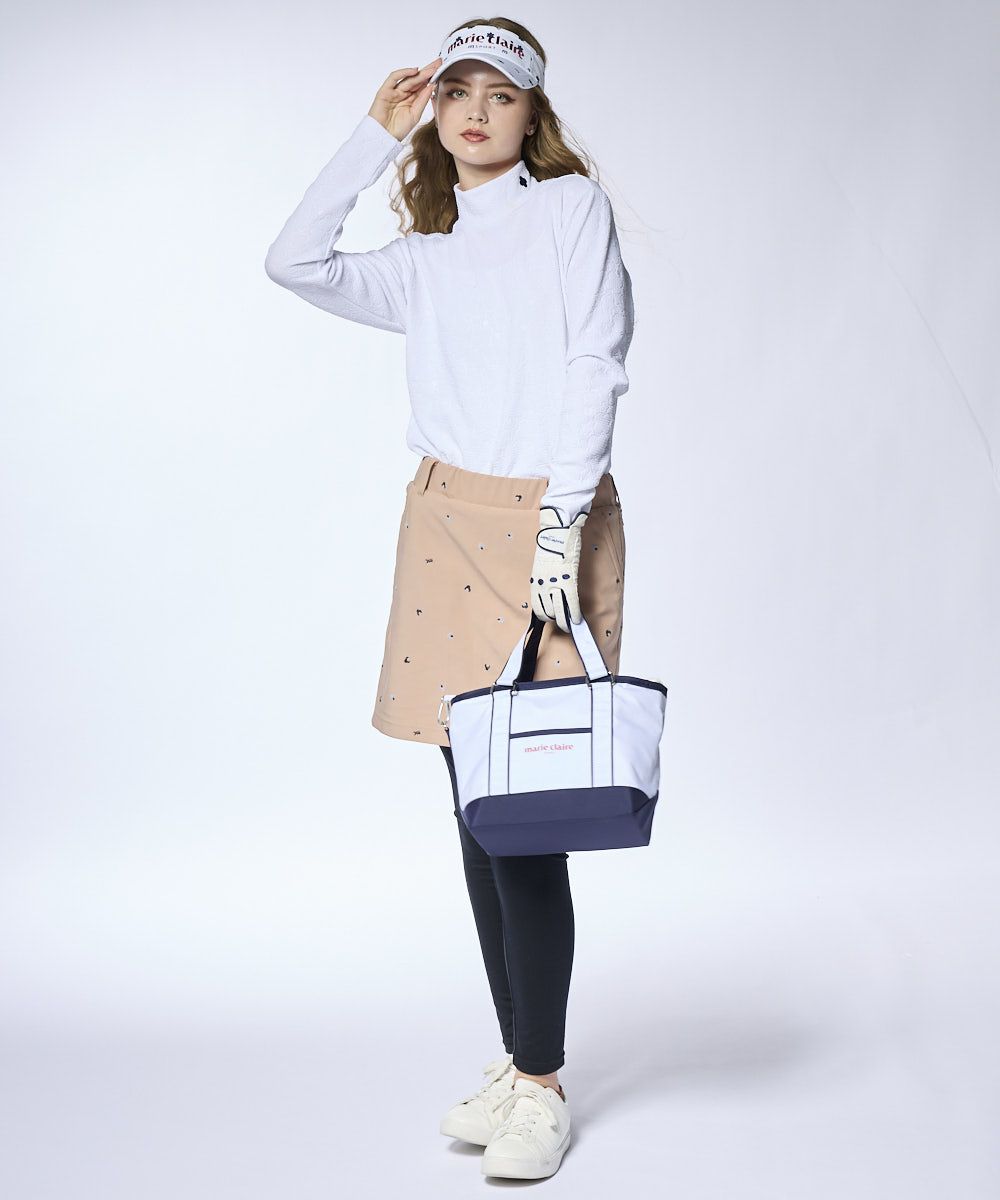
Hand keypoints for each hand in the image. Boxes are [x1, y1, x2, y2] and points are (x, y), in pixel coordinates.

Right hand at [368, 59, 441, 141]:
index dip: (432, 78)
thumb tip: (432, 86)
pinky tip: (414, 71)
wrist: (383, 138)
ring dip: (420, 73)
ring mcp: (394, 91)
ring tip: (431, 68)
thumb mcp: (415, 114)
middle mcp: (403, 94)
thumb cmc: (398, 130)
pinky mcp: (385, 90)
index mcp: (411, 100)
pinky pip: (394, 78)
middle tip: (439, 63)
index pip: (423, 86)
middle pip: (417, 79)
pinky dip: (404, 73)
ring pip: (408, 78)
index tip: (442, 70)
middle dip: (428, 71)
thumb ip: (423, 100)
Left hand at [530, 508, 587, 633]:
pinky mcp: (568, 580)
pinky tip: (577, 619)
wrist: (557, 532)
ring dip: (564, 620)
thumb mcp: (542, 565)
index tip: (550, 619)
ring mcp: (555, 583)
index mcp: (536, 582)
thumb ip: (545, 579)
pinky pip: (571, 602)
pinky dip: (574, 613)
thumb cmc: (551, 545)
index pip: (537, 607)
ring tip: (569, 624)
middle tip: (562, 625)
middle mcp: (543, 585)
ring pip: (558, 611)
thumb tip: (550, 590)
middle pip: (547, 612)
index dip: (544, 616)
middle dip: (555, 621)